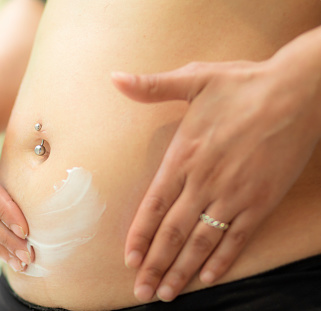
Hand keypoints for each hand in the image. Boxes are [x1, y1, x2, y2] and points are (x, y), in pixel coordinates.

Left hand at [112, 59, 320, 301]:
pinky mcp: (261, 202)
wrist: (297, 92)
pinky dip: (222, 260)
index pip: (153, 206)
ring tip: (167, 294)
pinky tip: (209, 277)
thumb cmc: (243, 85)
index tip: (128, 260)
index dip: (140, 236)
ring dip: (183, 270)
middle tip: (142, 292)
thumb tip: (115, 79)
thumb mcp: (194, 78)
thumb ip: (152, 87)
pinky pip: (238, 238)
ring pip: (201, 242)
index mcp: (184, 157)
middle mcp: (204, 182)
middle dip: (155, 265)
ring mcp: (234, 195)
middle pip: (173, 233)